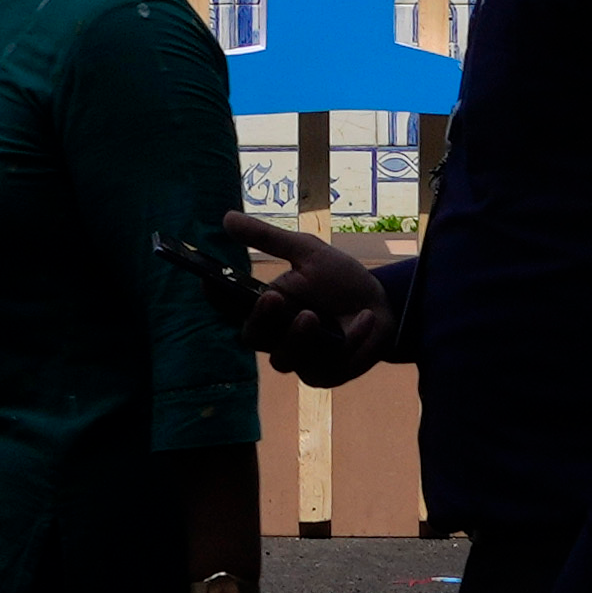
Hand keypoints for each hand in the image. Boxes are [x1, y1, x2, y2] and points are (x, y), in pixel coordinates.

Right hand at [219, 212, 391, 384]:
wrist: (381, 303)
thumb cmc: (339, 279)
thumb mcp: (306, 250)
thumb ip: (268, 239)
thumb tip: (226, 217)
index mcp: (266, 307)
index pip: (231, 306)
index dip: (216, 297)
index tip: (209, 280)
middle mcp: (276, 336)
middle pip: (253, 337)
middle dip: (261, 320)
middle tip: (273, 297)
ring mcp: (300, 359)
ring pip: (284, 359)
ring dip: (297, 338)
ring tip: (311, 315)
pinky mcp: (326, 375)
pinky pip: (328, 366)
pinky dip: (350, 340)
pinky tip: (364, 318)